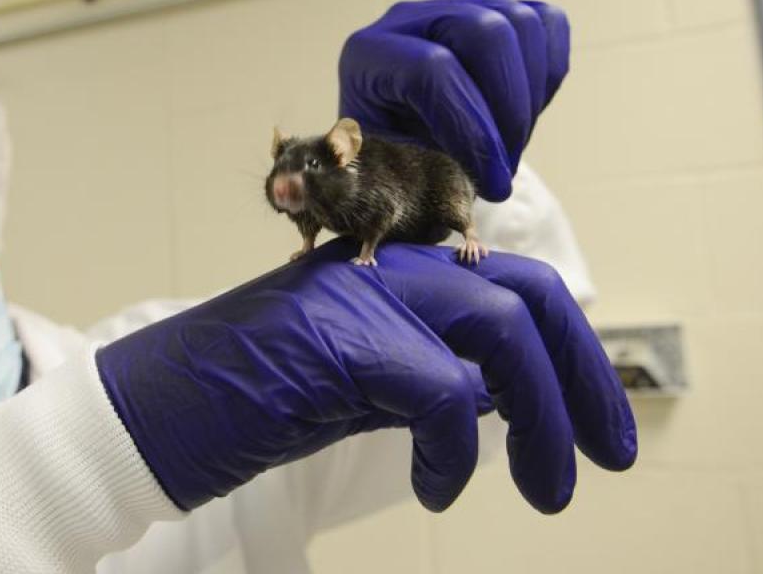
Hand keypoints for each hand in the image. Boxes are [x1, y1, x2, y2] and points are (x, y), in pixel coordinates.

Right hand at [96, 240, 635, 513]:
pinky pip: (442, 394)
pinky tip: (441, 492)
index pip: (511, 287)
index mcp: (392, 275)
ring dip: (542, 416)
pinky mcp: (341, 342)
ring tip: (551, 491)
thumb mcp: (358, 386)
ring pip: (503, 331)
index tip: (596, 421)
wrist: (149, 410)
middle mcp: (386, 271)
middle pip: (528, 296)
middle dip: (585, 375)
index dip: (569, 349)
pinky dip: (455, 453)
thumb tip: (503, 395)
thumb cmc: (245, 401)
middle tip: (613, 454)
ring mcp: (363, 297)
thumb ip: (427, 374)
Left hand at [338, 0, 569, 201]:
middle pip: (485, 32)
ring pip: (521, 24)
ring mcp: (457, 7)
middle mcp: (410, 19)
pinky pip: (547, 23)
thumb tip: (468, 191)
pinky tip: (527, 113)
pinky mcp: (497, 11)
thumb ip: (414, 174)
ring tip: (512, 145)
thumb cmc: (392, 162)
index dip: (473, 131)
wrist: (401, 145)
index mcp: (369, 54)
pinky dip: (549, 72)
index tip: (494, 183)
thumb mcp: (389, 174)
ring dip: (531, 97)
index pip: (432, 71)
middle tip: (506, 165)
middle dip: (510, 109)